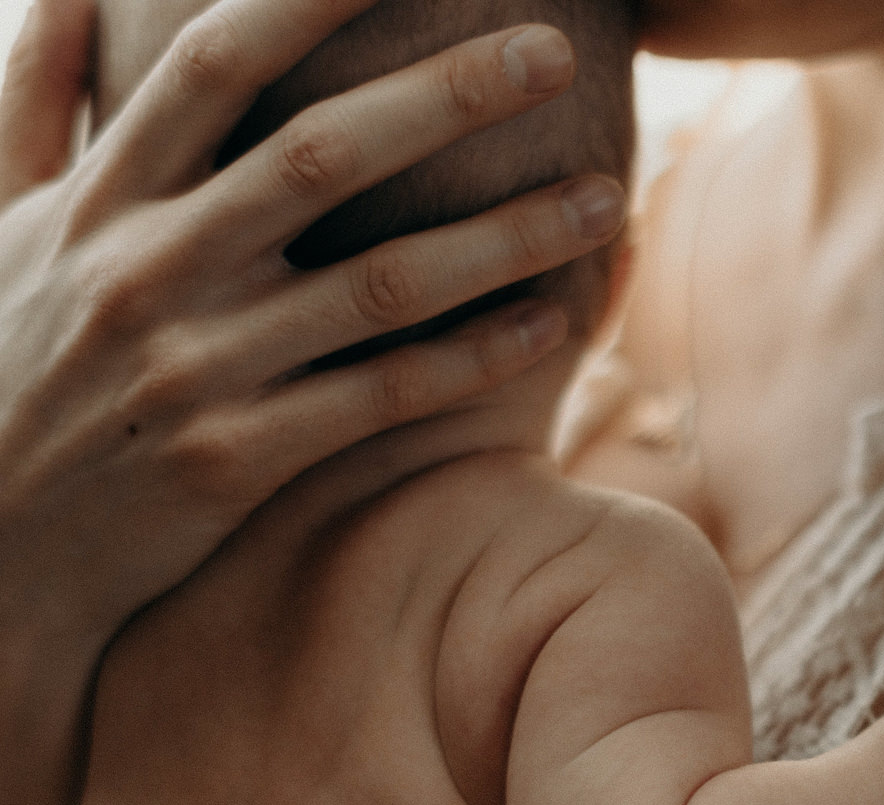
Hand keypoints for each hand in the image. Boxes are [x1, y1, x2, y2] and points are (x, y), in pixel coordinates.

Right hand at [0, 0, 627, 648]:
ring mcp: (199, 367)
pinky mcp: (238, 459)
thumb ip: (39, 107)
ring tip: (609, 199)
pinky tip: (553, 320)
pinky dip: (473, 357)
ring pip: (383, 284)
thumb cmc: (5, 367)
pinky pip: (383, 396)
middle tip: (555, 50)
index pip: (215, 63)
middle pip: (325, 155)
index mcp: (100, 198)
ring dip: (508, 237)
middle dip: (449, 94)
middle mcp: (151, 269)